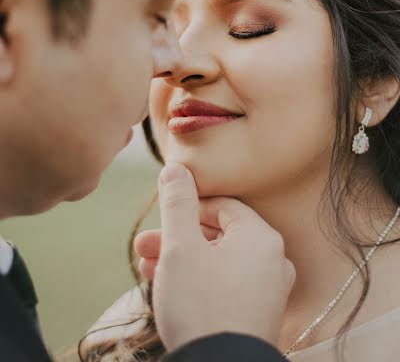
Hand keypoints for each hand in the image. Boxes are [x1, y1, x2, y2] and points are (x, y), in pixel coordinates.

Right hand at [135, 163, 294, 351]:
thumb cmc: (200, 305)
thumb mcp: (181, 247)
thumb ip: (178, 203)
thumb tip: (176, 167)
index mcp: (261, 238)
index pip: (222, 206)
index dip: (188, 208)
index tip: (162, 217)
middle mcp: (273, 261)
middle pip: (218, 235)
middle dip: (176, 238)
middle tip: (143, 245)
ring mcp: (268, 292)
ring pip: (218, 262)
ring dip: (181, 260)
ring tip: (146, 268)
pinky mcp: (258, 316)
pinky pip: (226, 286)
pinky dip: (198, 281)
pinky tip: (168, 288)